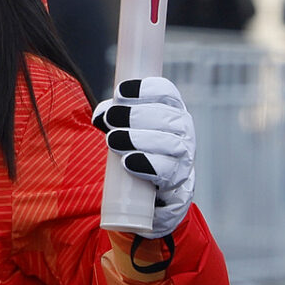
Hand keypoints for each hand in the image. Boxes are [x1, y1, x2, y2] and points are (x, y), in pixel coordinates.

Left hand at [92, 77, 195, 236]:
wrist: (150, 195)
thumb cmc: (136, 150)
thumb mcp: (124, 128)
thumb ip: (112, 115)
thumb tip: (100, 115)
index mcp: (170, 111)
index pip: (167, 93)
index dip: (146, 89)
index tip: (121, 92)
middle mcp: (182, 132)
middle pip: (168, 117)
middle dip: (136, 115)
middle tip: (111, 119)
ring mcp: (184, 158)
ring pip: (170, 143)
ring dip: (139, 139)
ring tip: (113, 140)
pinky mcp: (178, 183)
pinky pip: (168, 172)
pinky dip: (148, 165)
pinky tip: (129, 162)